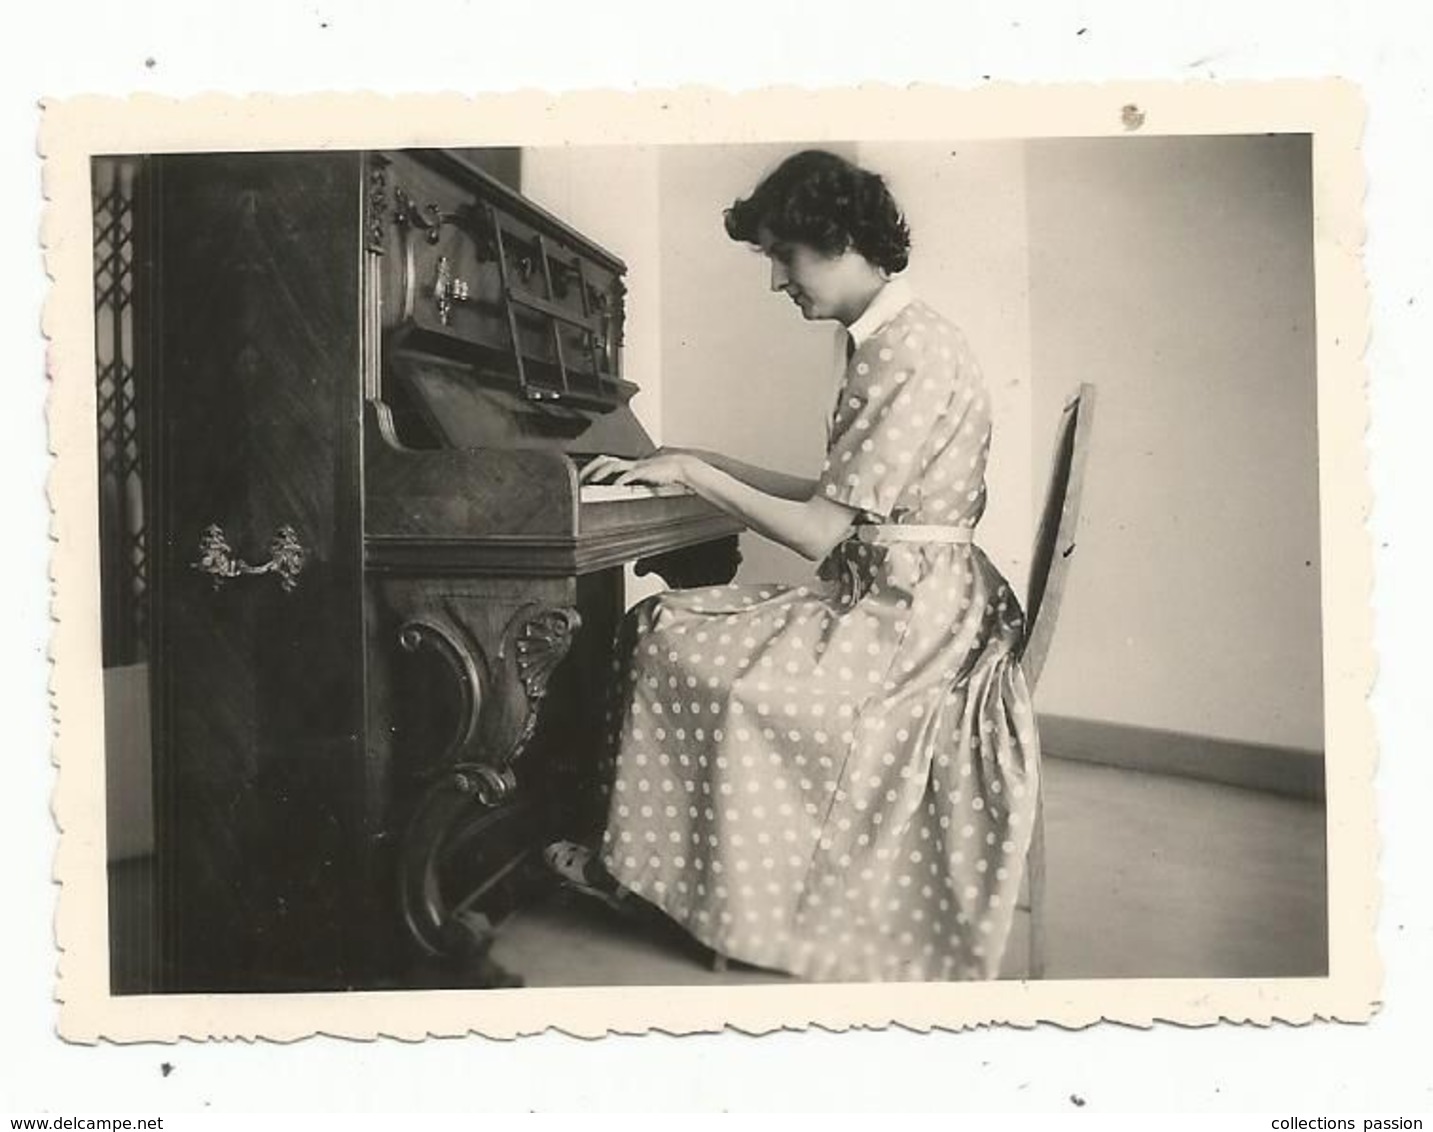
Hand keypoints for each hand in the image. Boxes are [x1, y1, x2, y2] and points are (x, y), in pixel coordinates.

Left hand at [581, 452, 695, 488]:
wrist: (679, 467)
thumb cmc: (664, 474)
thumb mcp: (644, 479)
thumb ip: (633, 484)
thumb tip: (621, 491)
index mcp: (629, 465)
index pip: (605, 461)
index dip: (592, 467)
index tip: (582, 477)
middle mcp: (629, 463)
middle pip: (604, 460)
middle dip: (590, 468)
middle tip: (580, 478)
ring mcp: (636, 466)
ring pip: (613, 464)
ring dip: (601, 472)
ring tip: (592, 480)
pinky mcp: (644, 471)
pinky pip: (630, 473)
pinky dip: (622, 479)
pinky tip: (616, 485)